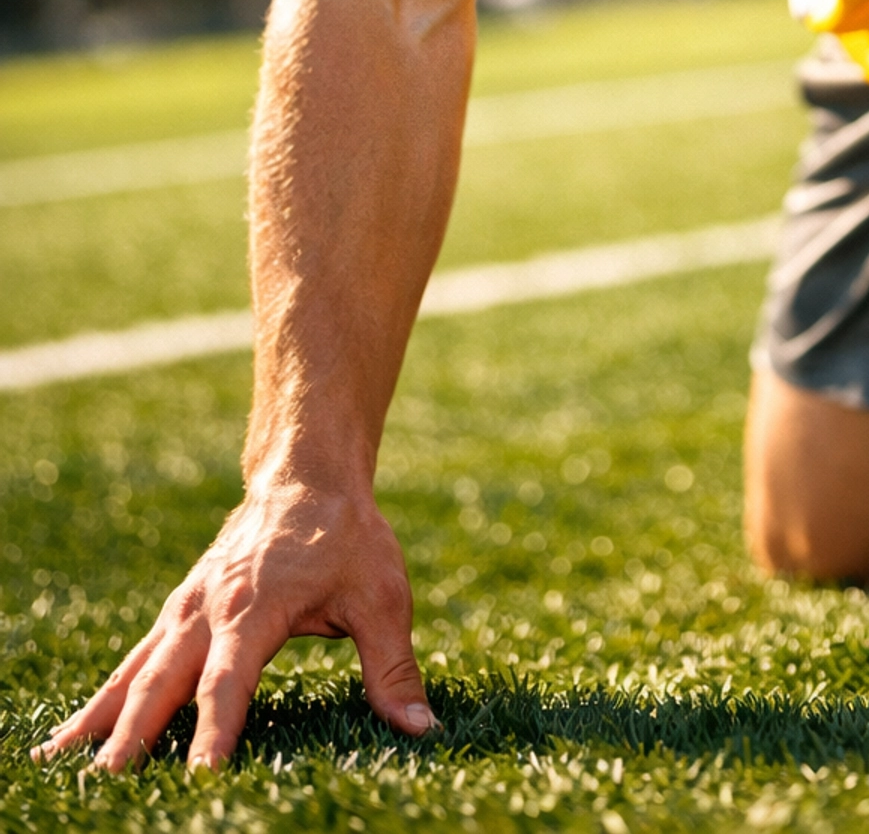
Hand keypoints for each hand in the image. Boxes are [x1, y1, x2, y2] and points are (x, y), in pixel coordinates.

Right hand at [33, 481, 435, 771]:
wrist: (306, 472)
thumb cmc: (348, 535)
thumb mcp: (383, 595)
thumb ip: (393, 666)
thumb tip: (421, 727)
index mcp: (256, 608)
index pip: (229, 683)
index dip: (215, 733)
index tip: (201, 780)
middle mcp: (209, 610)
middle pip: (162, 682)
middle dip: (132, 736)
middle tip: (103, 786)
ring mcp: (187, 609)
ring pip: (135, 672)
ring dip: (100, 718)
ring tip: (56, 764)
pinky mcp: (179, 611)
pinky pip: (134, 660)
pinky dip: (104, 696)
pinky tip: (73, 734)